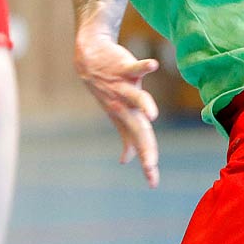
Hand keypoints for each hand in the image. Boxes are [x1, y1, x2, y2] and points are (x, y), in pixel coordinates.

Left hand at [75, 37, 161, 187]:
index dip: (147, 164)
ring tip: (153, 115)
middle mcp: (125, 106)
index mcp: (127, 118)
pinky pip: (135, 68)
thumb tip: (126, 160)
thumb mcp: (118, 115)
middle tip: (151, 165)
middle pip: (139, 129)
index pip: (140, 145)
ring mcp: (124, 87)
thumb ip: (127, 138)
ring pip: (137, 99)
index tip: (153, 184)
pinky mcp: (124, 68)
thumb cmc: (108, 89)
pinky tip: (153, 66)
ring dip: (145, 105)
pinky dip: (144, 67)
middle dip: (145, 148)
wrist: (90, 59)